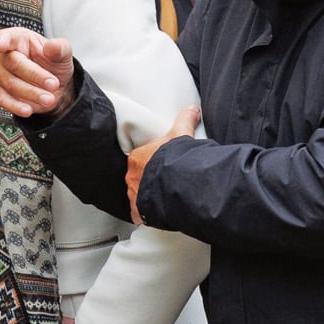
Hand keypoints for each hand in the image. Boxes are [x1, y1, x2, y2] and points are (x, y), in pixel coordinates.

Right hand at [0, 28, 75, 117]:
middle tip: (53, 84)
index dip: (2, 40)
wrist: (55, 85)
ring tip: (49, 99)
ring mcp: (2, 74)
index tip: (1, 45)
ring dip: (32, 93)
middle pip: (14, 63)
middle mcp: (6, 56)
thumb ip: (60, 48)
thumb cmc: (54, 62)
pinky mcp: (3, 92)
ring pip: (11, 83)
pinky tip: (28, 110)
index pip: (5, 36)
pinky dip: (16, 106)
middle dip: (35, 75)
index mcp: (18, 39)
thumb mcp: (63, 53)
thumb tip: (51, 46)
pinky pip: (4, 100)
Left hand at [124, 106, 199, 225]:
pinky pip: (140, 215)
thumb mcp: (181, 134)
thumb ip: (186, 119)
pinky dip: (147, 215)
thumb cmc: (176, 158)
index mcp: (137, 158)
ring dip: (148, 198)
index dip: (151, 163)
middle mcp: (131, 177)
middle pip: (138, 178)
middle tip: (163, 182)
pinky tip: (158, 214)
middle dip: (148, 181)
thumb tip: (192, 108)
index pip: (140, 160)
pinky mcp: (139, 212)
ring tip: (163, 198)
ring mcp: (134, 196)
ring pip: (139, 196)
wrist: (177, 183)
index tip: (160, 166)